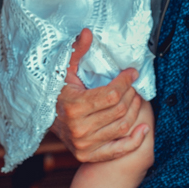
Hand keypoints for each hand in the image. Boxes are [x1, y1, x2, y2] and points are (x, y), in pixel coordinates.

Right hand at [50, 29, 149, 162]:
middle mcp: (79, 128)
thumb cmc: (56, 90)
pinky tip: (144, 128)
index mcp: (73, 106)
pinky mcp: (88, 155)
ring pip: (122, 127)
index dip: (125, 82)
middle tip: (133, 84)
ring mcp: (84, 144)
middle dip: (131, 94)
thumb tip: (88, 32)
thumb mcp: (63, 69)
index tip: (131, 72)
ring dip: (135, 111)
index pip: (111, 95)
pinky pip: (119, 150)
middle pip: (119, 110)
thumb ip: (77, 51)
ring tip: (135, 98)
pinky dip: (135, 141)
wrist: (44, 118)